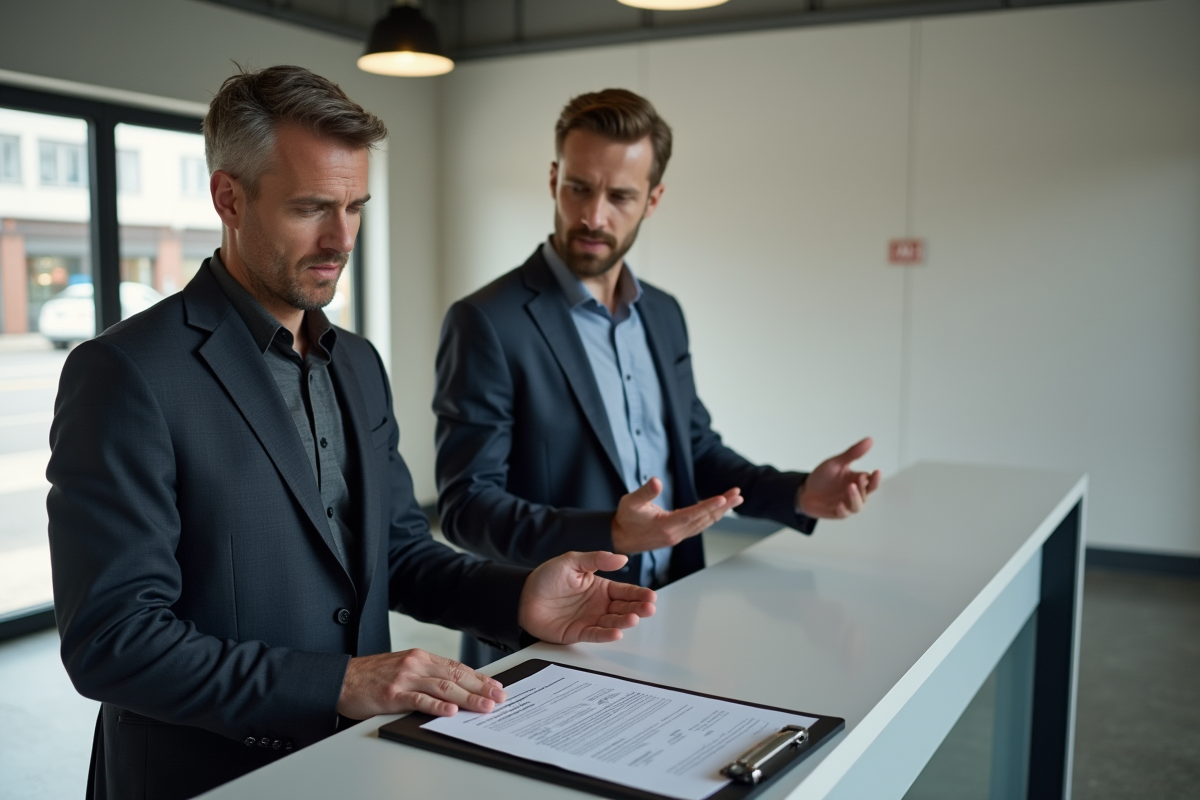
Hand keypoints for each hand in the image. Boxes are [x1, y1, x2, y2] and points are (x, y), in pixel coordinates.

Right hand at [337, 649, 507, 719]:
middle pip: (455, 676)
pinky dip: (437, 706)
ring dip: (467, 698)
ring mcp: (404, 679)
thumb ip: (425, 674)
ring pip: (443, 688)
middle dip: (480, 687)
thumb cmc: (371, 676)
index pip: (456, 667)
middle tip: (499, 697)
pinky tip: (451, 711)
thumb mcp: (402, 667)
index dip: (478, 677)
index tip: (495, 685)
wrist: (340, 679)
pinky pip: (419, 700)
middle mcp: (415, 665)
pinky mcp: (392, 695)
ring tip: (484, 706)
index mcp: (420, 657)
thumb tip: (453, 688)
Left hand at [518, 551, 656, 644]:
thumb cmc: (546, 578)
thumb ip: (597, 560)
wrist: (521, 596)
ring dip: (625, 621)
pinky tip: (617, 632)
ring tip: (634, 618)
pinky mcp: (578, 632)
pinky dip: (607, 634)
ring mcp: (590, 619)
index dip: (639, 594)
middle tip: (648, 608)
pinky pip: (596, 634)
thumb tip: (622, 558)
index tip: (650, 596)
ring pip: (613, 622)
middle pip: (624, 607)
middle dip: (638, 608)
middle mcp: (598, 605)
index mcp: (600, 587)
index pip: (625, 591)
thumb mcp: (572, 561)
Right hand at [611, 478, 742, 553]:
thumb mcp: (630, 502)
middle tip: (738, 494)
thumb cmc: (625, 519)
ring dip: (721, 511)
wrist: (620, 538)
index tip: (723, 498)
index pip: (692, 515)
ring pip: (704, 523)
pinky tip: (719, 510)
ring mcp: (678, 536)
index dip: (708, 506)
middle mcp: (675, 534)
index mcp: (665, 526)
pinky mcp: (678, 535)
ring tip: (735, 499)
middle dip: (723, 506)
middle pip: (704, 519)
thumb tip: (656, 480)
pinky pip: (700, 525)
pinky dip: (711, 516)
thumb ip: (644, 492)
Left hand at [796, 437, 881, 518]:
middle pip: (866, 493)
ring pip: (857, 505)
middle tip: (860, 479)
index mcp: (857, 481)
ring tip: (850, 488)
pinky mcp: (837, 513)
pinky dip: (843, 510)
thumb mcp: (837, 462)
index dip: (875, 478)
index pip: (872, 481)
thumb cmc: (823, 477)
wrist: (805, 490)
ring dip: (855, 497)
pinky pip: (843, 514)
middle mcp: (855, 494)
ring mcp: (847, 504)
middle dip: (864, 487)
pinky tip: (840, 504)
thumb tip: (870, 440)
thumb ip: (853, 453)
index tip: (876, 472)